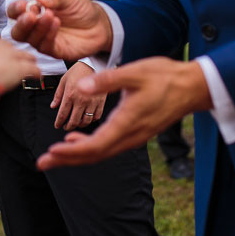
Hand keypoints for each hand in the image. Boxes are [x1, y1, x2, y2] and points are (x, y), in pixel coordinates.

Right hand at [7, 0, 112, 60]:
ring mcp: (44, 40)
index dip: (15, 9)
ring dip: (38, 27)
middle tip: (31, 15)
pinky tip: (56, 24)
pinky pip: (45, 46)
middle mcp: (36, 27)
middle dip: (21, 23)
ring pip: (30, 40)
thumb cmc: (82, 10)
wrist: (100, 24)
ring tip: (50, 16)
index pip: (16, 12)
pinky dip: (49, 34)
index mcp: (35, 11)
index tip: (22, 5)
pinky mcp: (55, 51)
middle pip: (17, 31)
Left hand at [36, 58, 211, 169]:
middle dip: (67, 160)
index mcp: (127, 123)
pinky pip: (109, 147)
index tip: (50, 153)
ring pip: (101, 153)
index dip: (71, 153)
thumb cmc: (164, 77)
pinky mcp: (135, 133)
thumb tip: (82, 86)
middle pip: (94, 156)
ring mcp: (134, 137)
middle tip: (42, 163)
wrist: (192, 87)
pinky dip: (90, 147)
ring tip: (54, 155)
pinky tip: (75, 141)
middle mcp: (130, 136)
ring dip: (76, 155)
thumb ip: (108, 80)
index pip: (95, 146)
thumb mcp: (135, 72)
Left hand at [52, 62, 105, 129]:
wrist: (94, 64)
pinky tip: (88, 119)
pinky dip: (92, 120)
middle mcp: (81, 101)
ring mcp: (92, 102)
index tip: (57, 125)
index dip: (58, 122)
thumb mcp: (63, 80)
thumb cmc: (78, 71)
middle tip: (66, 126)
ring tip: (76, 124)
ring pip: (85, 121)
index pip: (62, 114)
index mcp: (70, 95)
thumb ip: (58, 95)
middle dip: (68, 126)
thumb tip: (53, 106)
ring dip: (79, 125)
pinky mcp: (101, 102)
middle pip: (73, 121)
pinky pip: (97, 116)